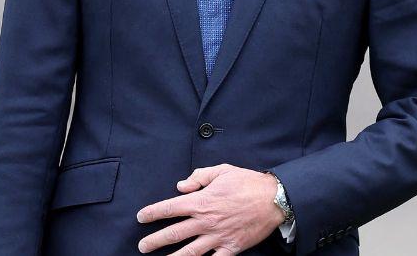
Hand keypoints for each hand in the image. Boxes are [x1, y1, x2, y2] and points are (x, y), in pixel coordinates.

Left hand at [137, 164, 283, 254]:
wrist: (275, 198)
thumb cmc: (248, 183)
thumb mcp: (223, 171)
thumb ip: (200, 176)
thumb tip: (181, 186)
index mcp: (202, 201)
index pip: (170, 208)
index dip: (152, 213)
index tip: (141, 217)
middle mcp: (206, 221)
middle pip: (174, 233)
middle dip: (154, 241)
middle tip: (142, 246)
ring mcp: (218, 236)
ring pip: (189, 252)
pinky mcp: (231, 247)